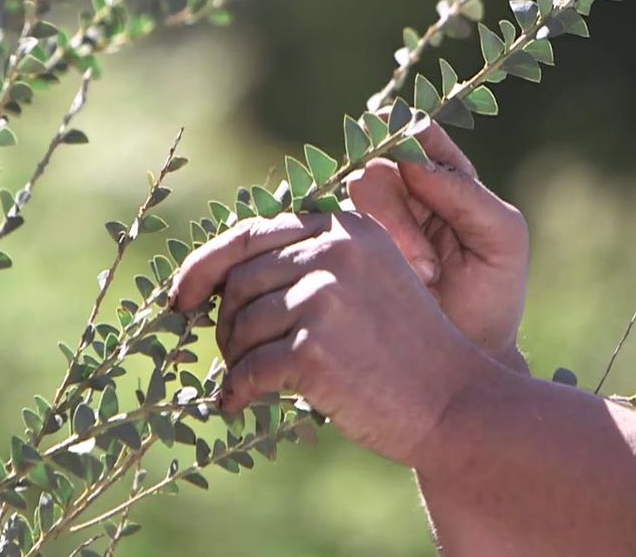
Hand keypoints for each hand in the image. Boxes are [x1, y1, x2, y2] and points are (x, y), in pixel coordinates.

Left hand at [169, 212, 488, 467]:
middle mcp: (333, 253)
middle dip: (225, 324)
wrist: (455, 403)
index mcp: (344, 229)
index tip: (180, 297)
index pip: (251, 235)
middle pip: (239, 283)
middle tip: (233, 357)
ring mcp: (323, 299)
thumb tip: (219, 281)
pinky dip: (237, 393)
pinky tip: (239, 406)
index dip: (204, 265)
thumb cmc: (406, 351)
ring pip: (240, 329)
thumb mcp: (370, 281)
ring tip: (252, 384)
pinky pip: (249, 371)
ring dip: (235, 361)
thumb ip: (311, 265)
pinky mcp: (313, 349)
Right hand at [345, 122, 528, 362]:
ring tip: (422, 279)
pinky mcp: (341, 248)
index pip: (419, 135)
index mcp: (445, 179)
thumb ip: (468, 194)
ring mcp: (369, 220)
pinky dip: (356, 250)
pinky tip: (384, 282)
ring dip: (386, 234)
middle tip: (428, 264)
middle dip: (399, 211)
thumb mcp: (501, 240)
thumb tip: (415, 160)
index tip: (414, 162)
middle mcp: (402, 192)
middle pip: (377, 165)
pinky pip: (331, 229)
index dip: (409, 135)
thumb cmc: (491, 298)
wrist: (464, 356)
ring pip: (353, 196)